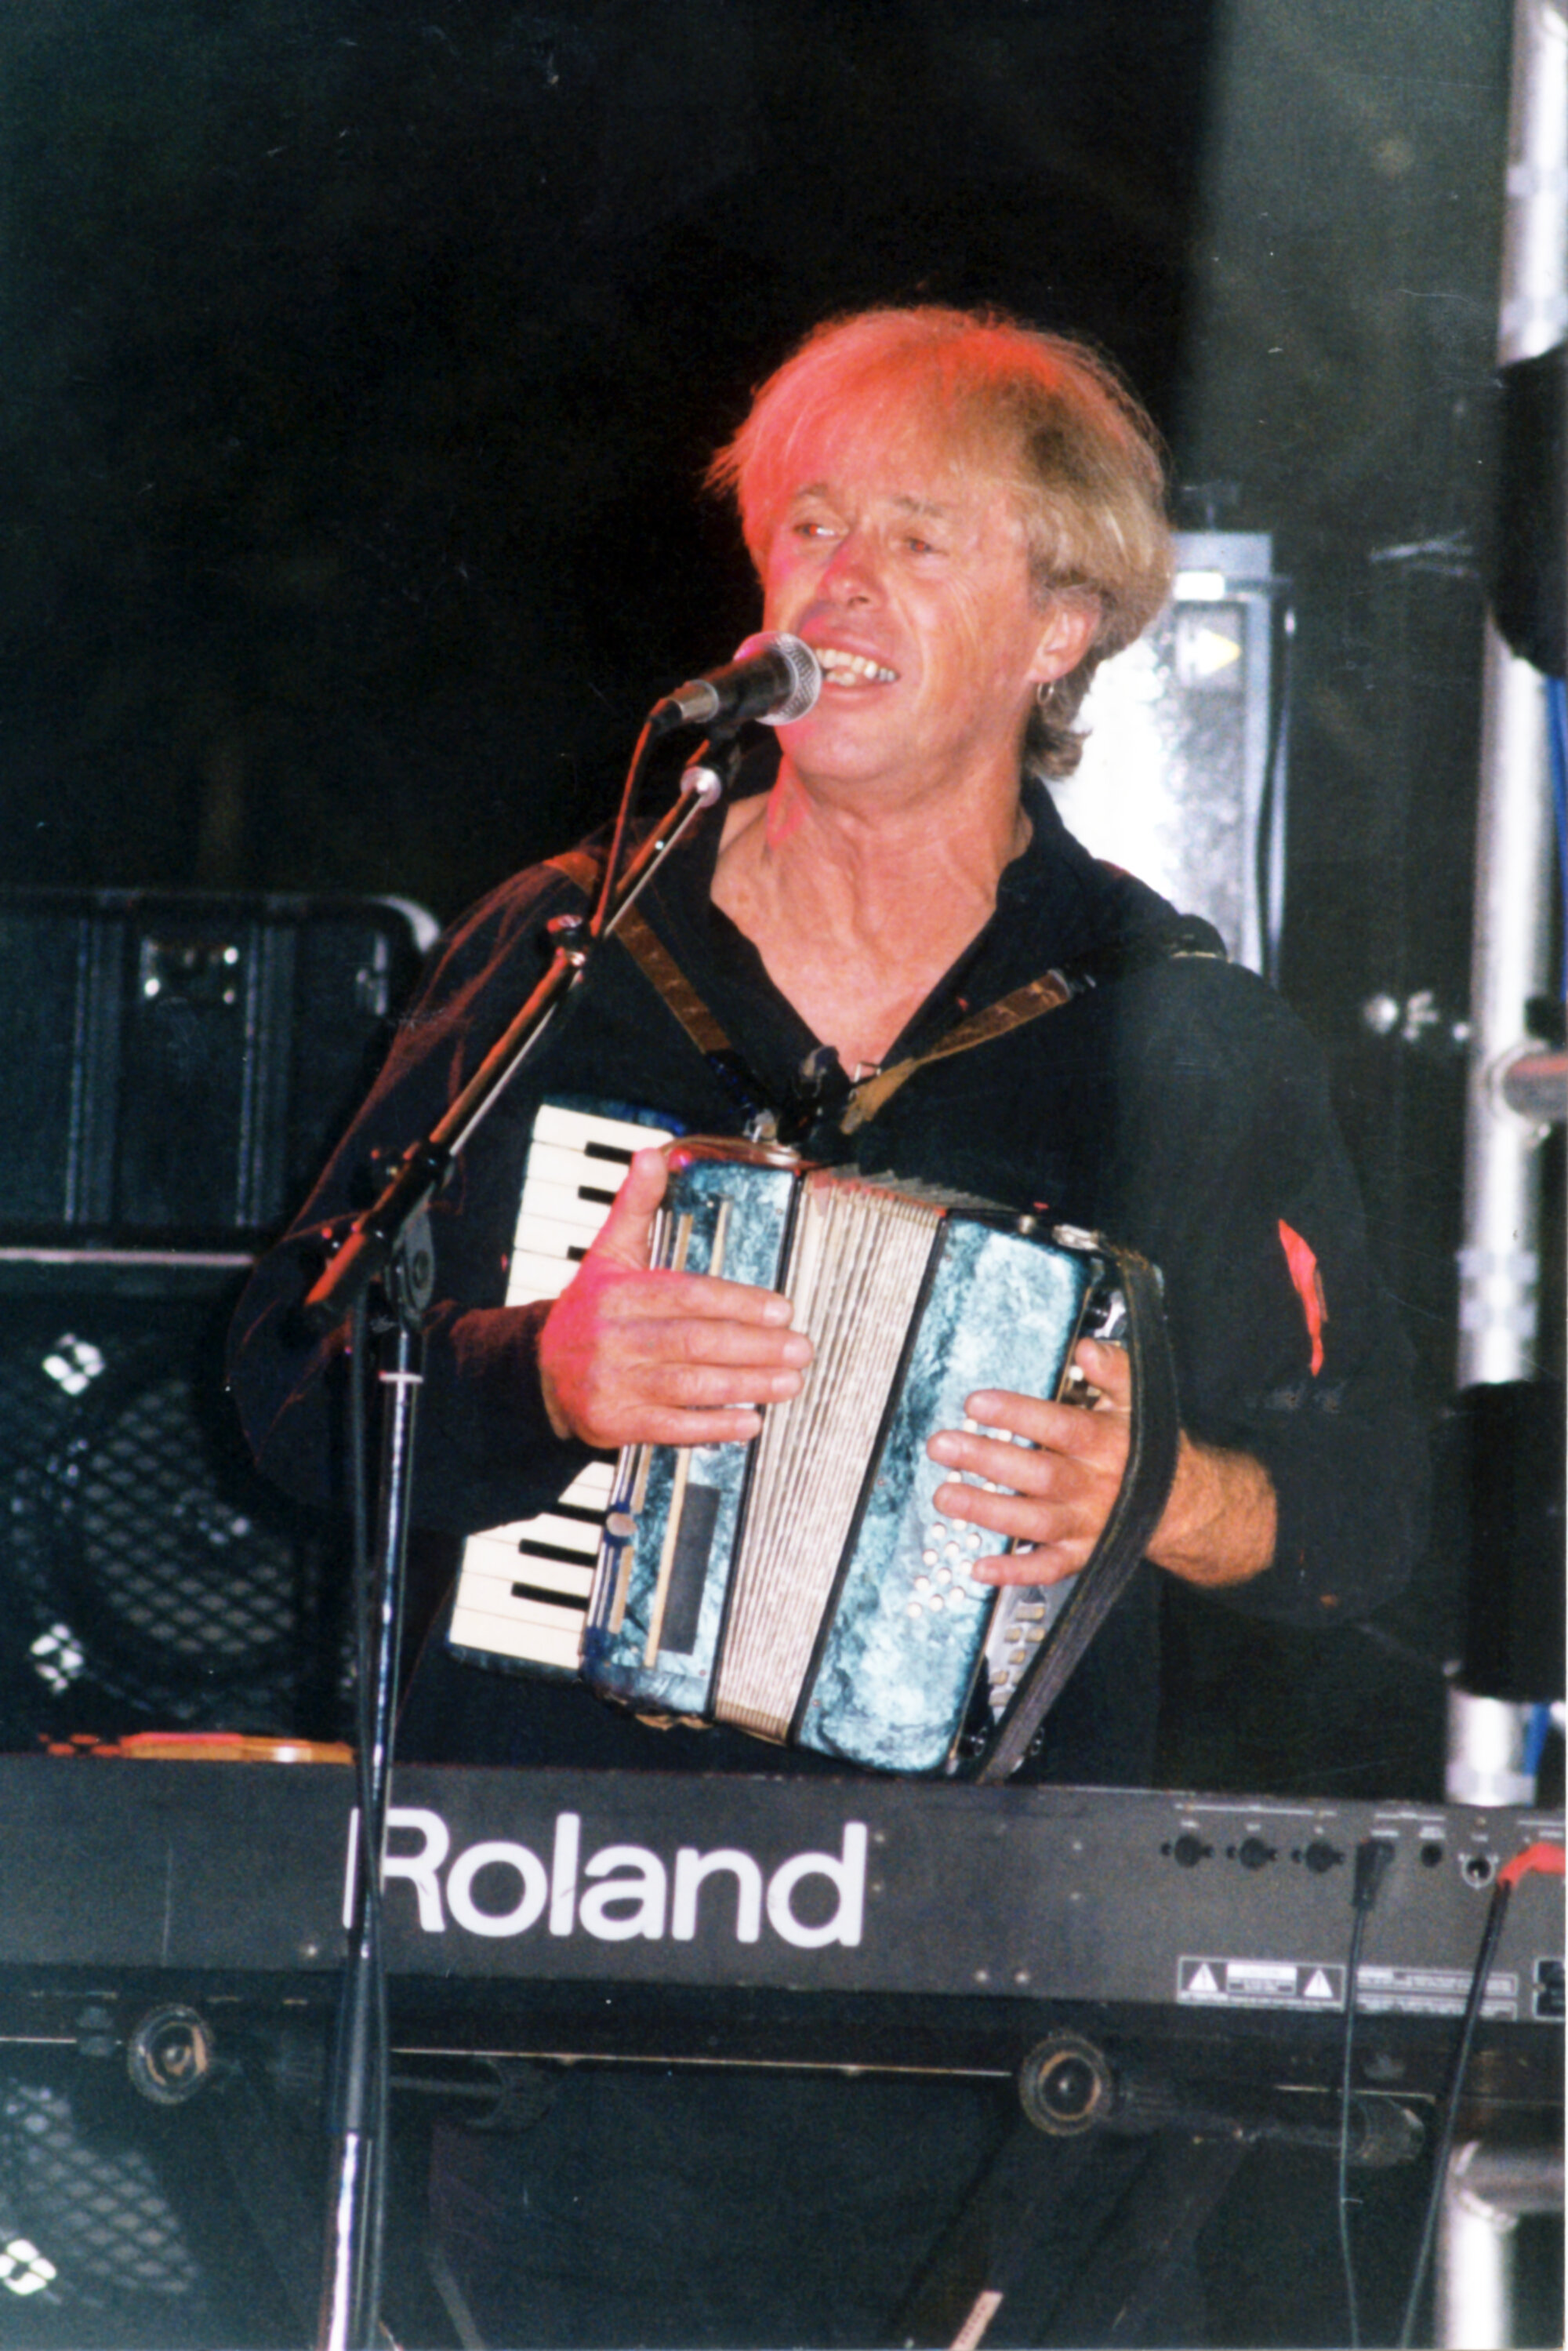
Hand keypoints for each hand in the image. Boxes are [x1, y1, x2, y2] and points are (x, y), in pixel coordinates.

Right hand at [537, 1148, 811, 1448]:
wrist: (539, 1372)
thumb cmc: (589, 1310)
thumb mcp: (607, 1253)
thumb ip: (635, 1206)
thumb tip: (650, 1155)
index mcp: (616, 1293)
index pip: (686, 1294)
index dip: (738, 1302)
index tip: (782, 1309)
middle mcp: (612, 1338)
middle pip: (694, 1341)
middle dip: (754, 1346)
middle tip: (800, 1348)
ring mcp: (611, 1383)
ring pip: (688, 1384)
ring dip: (745, 1385)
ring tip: (788, 1382)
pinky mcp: (614, 1422)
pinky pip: (670, 1426)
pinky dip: (713, 1426)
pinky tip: (749, 1421)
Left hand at [926, 1337, 1275, 1590]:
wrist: (1179, 1502)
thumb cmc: (1144, 1445)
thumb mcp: (1135, 1400)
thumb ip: (1113, 1370)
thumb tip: (1088, 1349)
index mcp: (1104, 1444)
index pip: (1059, 1426)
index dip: (1018, 1414)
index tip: (977, 1403)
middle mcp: (1093, 1487)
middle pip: (1037, 1475)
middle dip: (987, 1460)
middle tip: (944, 1446)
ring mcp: (1085, 1525)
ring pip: (1034, 1522)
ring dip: (988, 1512)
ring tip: (946, 1497)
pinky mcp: (1080, 1555)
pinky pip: (1046, 1569)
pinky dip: (1014, 1572)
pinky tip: (980, 1567)